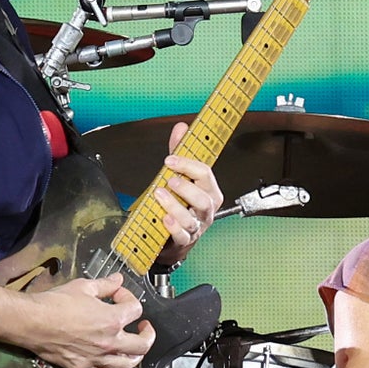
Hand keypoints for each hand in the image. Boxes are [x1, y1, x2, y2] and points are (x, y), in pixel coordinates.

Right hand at [9, 273, 154, 367]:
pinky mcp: (82, 367)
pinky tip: (110, 364)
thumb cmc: (55, 303)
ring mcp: (97, 358)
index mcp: (112, 319)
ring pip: (127, 364)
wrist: (31, 321)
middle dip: (147, 334)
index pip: (135, 310)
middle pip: (142, 345)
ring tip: (134, 348)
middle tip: (144, 328)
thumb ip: (105, 285)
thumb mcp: (83, 287)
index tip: (118, 295)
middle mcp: (109, 342)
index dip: (129, 298)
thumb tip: (118, 280)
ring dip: (134, 355)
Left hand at [155, 121, 221, 261]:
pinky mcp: (185, 240)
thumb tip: (181, 128)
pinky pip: (183, 236)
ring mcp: (197, 226)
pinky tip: (164, 219)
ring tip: (159, 195)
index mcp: (209, 191)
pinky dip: (174, 228)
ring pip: (192, 218)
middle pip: (203, 199)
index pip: (205, 175)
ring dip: (175, 206)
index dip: (188, 165)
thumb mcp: (181, 176)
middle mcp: (206, 210)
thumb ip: (181, 154)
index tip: (171, 159)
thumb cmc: (181, 204)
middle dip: (186, 188)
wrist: (175, 237)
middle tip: (169, 179)